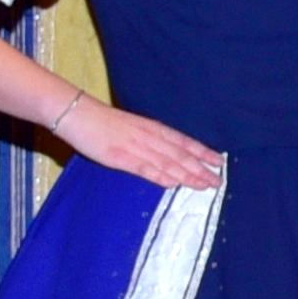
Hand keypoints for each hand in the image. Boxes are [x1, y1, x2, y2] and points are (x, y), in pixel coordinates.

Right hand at [55, 98, 229, 188]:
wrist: (78, 113)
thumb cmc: (103, 121)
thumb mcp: (132, 127)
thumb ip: (149, 140)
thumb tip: (166, 156)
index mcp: (152, 128)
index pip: (184, 141)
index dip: (203, 152)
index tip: (219, 162)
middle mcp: (148, 136)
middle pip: (180, 154)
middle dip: (201, 168)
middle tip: (218, 181)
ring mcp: (135, 146)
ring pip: (167, 162)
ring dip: (187, 174)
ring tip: (204, 185)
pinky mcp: (120, 156)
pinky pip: (144, 168)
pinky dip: (160, 176)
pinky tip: (173, 183)